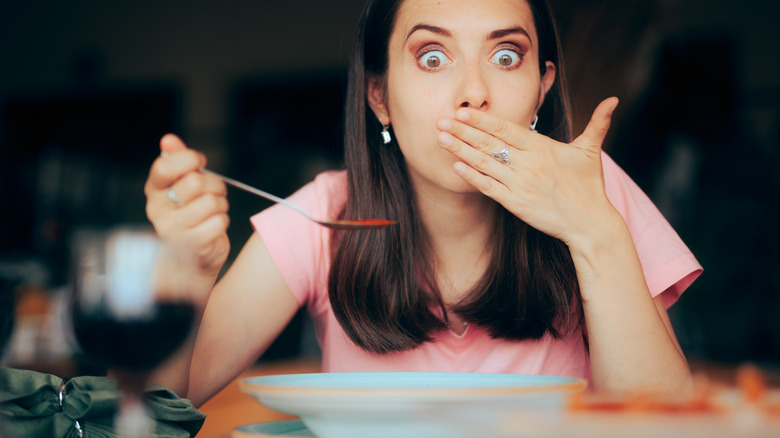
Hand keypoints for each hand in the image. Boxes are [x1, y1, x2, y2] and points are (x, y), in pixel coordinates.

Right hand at [144, 134, 229, 276]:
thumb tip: (168, 139)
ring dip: (221, 205)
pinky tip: (214, 227)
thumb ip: (177, 162)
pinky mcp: (191, 244)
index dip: (188, 159)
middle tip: (214, 193)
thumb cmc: (192, 217)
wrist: (194, 259)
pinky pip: (219, 221)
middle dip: (214, 185)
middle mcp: (158, 210)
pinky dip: (223, 221)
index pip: (164, 167)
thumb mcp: (183, 187)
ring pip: (210, 202)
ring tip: (214, 212)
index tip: (199, 162)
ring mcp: (172, 229)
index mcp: (154, 192)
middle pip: (195, 182)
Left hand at [435, 97, 619, 248]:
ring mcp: (520, 184)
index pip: (505, 128)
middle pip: (489, 143)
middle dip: (462, 131)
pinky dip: (471, 176)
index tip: (462, 111)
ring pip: (484, 163)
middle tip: (440, 120)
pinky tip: (455, 167)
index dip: (482, 119)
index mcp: (542, 147)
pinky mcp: (515, 203)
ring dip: (460, 150)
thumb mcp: (591, 152)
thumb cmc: (590, 187)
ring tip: (440, 138)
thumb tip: (613, 100)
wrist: (590, 223)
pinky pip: (488, 187)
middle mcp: (528, 163)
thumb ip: (597, 123)